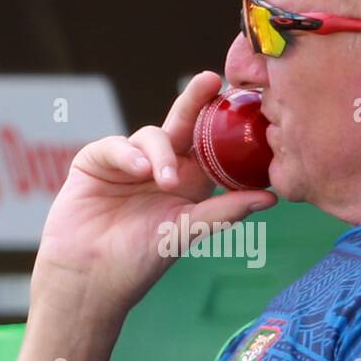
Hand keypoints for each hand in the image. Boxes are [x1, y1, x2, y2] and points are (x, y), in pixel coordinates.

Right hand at [33, 71, 276, 316]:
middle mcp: (162, 167)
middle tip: (210, 81)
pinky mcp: (97, 161)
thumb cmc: (139, 262)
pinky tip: (137, 170)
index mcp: (190, 183)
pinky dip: (128, 154)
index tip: (245, 103)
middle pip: (183, 125)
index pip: (212, 146)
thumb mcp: (186, 232)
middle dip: (196, 102)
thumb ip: (225, 211)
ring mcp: (129, 162)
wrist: (89, 278)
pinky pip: (116, 145)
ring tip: (164, 180)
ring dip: (161, 153)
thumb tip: (272, 198)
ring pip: (152, 135)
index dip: (226, 125)